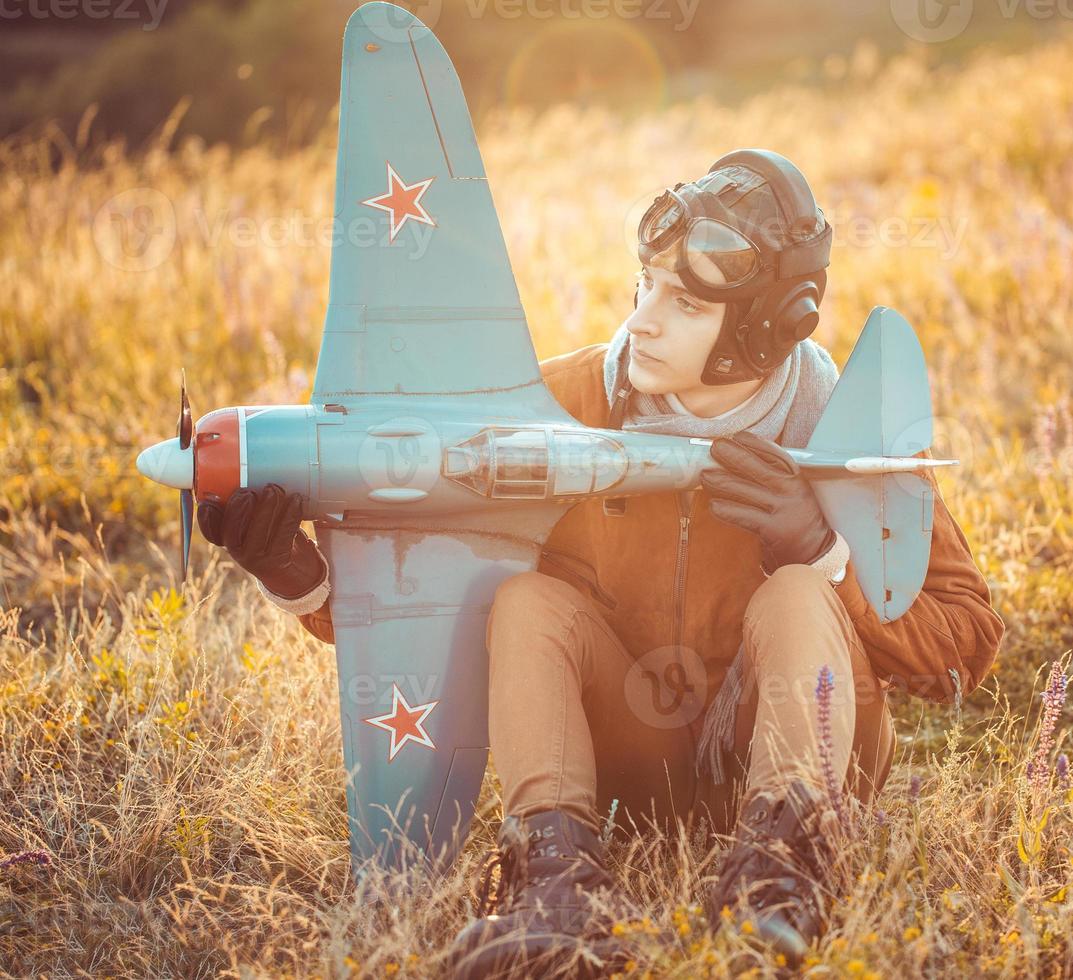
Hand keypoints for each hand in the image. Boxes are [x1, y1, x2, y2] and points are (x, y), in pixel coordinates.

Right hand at [196, 483, 326, 598]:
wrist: (292, 571)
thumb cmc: (272, 536)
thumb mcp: (258, 521)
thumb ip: (252, 502)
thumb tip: (256, 467)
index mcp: (229, 539)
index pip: (210, 531)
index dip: (206, 518)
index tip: (210, 500)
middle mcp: (238, 551)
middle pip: (231, 532)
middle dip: (238, 509)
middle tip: (249, 491)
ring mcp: (257, 559)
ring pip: (257, 533)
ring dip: (266, 508)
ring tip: (275, 489)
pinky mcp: (278, 561)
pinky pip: (283, 536)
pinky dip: (290, 516)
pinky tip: (296, 500)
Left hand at [701, 430, 835, 573]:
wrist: (815, 554)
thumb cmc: (796, 519)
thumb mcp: (792, 493)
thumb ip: (772, 478)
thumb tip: (738, 460)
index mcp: (796, 478)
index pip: (775, 455)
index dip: (755, 444)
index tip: (737, 436)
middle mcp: (790, 491)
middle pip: (758, 468)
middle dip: (733, 454)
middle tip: (715, 447)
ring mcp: (782, 510)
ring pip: (747, 490)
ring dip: (722, 481)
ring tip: (705, 475)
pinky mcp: (773, 529)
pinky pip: (745, 516)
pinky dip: (727, 510)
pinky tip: (714, 505)